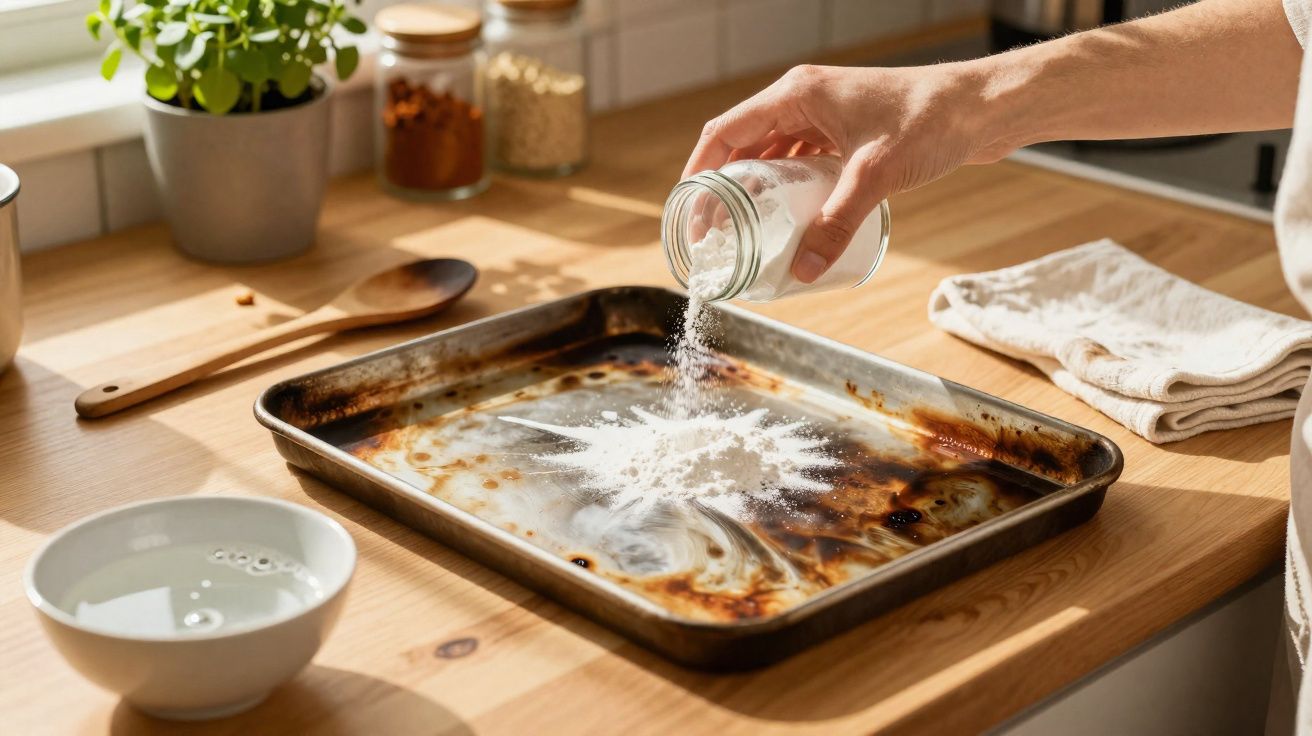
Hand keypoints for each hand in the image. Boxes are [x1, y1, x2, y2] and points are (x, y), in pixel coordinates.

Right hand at [683, 63, 1003, 282]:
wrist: (982, 107)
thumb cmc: (930, 122)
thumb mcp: (874, 177)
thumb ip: (835, 224)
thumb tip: (804, 271)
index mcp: (797, 94)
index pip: (725, 132)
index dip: (700, 173)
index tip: (690, 212)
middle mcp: (804, 98)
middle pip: (744, 143)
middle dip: (724, 187)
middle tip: (714, 232)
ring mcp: (826, 113)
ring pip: (773, 152)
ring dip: (756, 188)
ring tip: (744, 230)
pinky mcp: (847, 130)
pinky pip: (801, 157)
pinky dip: (787, 185)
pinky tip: (789, 215)